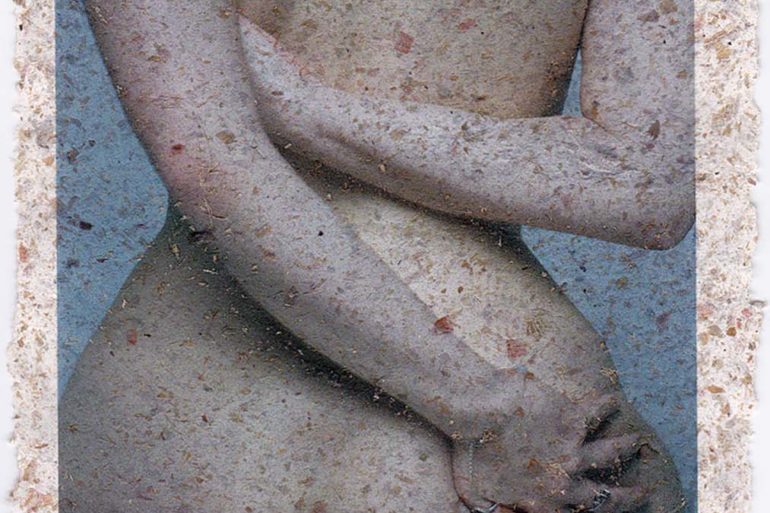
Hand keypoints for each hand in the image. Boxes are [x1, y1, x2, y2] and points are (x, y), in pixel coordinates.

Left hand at [451, 374, 650, 512]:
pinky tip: (611, 401)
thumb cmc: (468, 452)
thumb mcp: (475, 493)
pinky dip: (606, 406)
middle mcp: (564, 482)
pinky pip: (596, 413)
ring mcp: (571, 451)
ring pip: (610, 454)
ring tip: (635, 442)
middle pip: (607, 497)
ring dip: (626, 448)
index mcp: (543, 502)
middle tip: (645, 491)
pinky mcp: (570, 420)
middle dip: (631, 497)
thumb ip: (492, 508)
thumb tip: (498, 512)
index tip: (614, 507)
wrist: (474, 414)